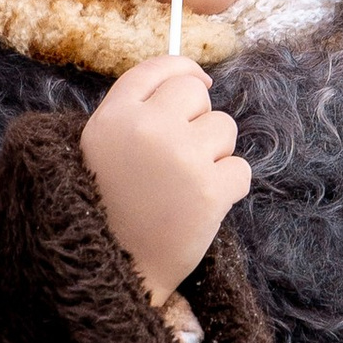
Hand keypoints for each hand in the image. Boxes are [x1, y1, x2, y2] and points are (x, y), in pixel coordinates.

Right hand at [78, 57, 251, 306]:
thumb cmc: (110, 210)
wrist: (112, 273)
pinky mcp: (209, 191)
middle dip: (197, 121)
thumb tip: (199, 79)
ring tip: (185, 186)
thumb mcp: (101, 148)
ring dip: (215, 154)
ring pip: (225, 128)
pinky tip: (201, 206)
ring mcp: (180, 158)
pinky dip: (228, 188)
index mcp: (113, 117)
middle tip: (179, 158)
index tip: (199, 81)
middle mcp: (147, 129)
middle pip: (196, 94)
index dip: (184, 70)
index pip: (158, 69)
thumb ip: (136, 111)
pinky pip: (241, 169)